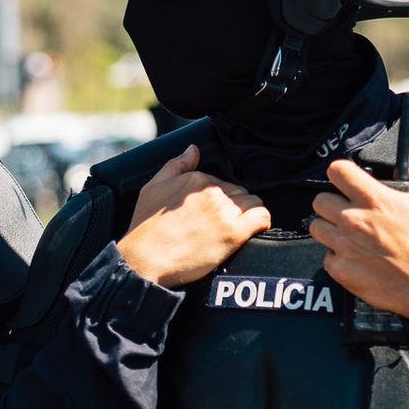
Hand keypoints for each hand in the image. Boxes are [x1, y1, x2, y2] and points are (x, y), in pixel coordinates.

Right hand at [115, 145, 270, 287]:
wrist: (145, 259)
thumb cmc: (146, 227)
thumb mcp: (153, 187)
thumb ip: (176, 165)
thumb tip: (194, 149)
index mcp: (197, 179)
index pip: (221, 181)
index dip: (216, 197)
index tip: (206, 212)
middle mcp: (213, 192)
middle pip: (238, 191)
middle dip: (231, 205)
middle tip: (216, 223)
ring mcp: (225, 212)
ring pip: (253, 202)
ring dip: (247, 213)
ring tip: (232, 227)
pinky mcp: (234, 233)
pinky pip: (262, 217)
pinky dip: (261, 222)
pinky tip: (251, 229)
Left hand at [310, 161, 408, 323]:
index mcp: (375, 200)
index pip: (337, 171)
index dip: (341, 172)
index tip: (346, 178)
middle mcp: (354, 220)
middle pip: (320, 199)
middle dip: (333, 202)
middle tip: (349, 211)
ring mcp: (344, 245)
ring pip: (317, 226)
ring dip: (330, 228)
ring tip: (350, 234)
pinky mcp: (340, 269)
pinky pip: (326, 255)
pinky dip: (337, 256)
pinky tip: (356, 257)